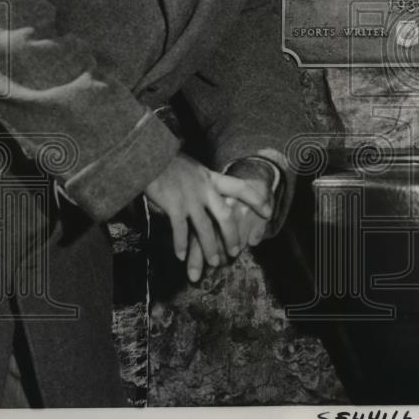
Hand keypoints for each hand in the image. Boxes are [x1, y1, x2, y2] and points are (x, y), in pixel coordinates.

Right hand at [144, 153, 272, 281]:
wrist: (149, 156)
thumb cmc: (169, 162)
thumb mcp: (194, 168)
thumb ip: (204, 182)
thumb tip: (213, 192)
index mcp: (211, 178)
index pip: (240, 187)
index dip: (256, 200)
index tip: (269, 211)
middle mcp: (204, 189)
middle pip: (225, 216)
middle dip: (232, 236)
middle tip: (236, 251)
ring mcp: (190, 198)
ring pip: (205, 228)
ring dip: (210, 247)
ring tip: (214, 262)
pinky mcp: (174, 205)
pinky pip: (181, 230)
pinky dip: (181, 244)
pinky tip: (182, 256)